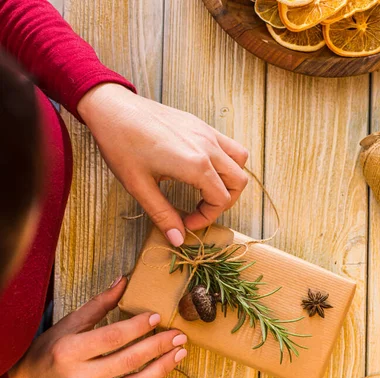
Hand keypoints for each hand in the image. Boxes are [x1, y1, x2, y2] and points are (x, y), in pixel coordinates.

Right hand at [9, 277, 185, 377]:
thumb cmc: (51, 351)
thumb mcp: (69, 324)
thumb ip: (99, 305)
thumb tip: (124, 281)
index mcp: (71, 351)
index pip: (112, 338)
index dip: (138, 327)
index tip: (157, 317)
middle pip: (129, 361)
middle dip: (159, 346)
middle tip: (179, 335)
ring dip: (163, 369)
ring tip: (180, 353)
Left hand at [77, 83, 248, 245]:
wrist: (112, 108)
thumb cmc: (121, 145)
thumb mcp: (140, 187)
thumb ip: (163, 215)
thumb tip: (178, 239)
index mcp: (195, 164)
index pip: (220, 200)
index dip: (206, 218)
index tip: (186, 223)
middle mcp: (208, 147)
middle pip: (238, 182)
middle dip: (223, 203)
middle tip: (199, 210)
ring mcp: (206, 132)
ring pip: (239, 160)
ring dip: (229, 180)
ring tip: (206, 191)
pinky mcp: (200, 125)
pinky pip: (227, 145)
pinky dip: (224, 162)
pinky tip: (201, 170)